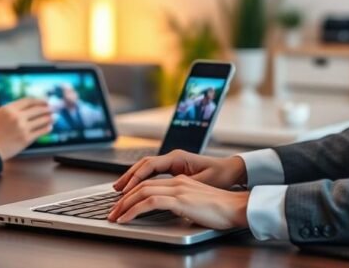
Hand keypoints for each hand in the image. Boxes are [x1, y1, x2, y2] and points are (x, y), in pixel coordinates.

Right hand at [0, 97, 52, 159]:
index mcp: (8, 109)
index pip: (28, 101)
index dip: (38, 100)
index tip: (44, 101)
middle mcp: (17, 117)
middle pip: (38, 109)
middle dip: (47, 108)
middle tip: (52, 107)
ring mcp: (23, 128)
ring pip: (41, 120)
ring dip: (50, 117)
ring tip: (54, 116)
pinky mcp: (26, 139)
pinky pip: (40, 132)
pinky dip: (46, 128)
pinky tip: (50, 127)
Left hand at [107, 175, 249, 229]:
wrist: (236, 207)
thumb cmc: (221, 210)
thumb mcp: (197, 204)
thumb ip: (182, 204)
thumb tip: (172, 213)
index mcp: (181, 181)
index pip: (150, 183)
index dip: (134, 192)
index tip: (122, 203)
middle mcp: (177, 181)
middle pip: (142, 185)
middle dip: (123, 198)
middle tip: (112, 211)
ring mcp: (178, 189)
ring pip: (142, 192)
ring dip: (124, 205)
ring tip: (114, 216)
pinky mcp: (179, 199)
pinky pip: (149, 202)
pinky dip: (134, 210)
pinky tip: (126, 218)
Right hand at [113, 149, 247, 192]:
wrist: (232, 170)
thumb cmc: (221, 175)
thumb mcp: (203, 182)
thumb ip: (184, 185)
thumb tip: (167, 190)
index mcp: (177, 158)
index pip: (149, 166)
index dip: (135, 178)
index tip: (125, 190)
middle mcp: (173, 158)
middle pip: (143, 165)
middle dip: (128, 177)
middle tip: (116, 190)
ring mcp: (173, 162)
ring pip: (146, 168)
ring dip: (132, 178)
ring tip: (119, 189)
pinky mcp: (175, 169)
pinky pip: (152, 173)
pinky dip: (141, 180)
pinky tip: (135, 188)